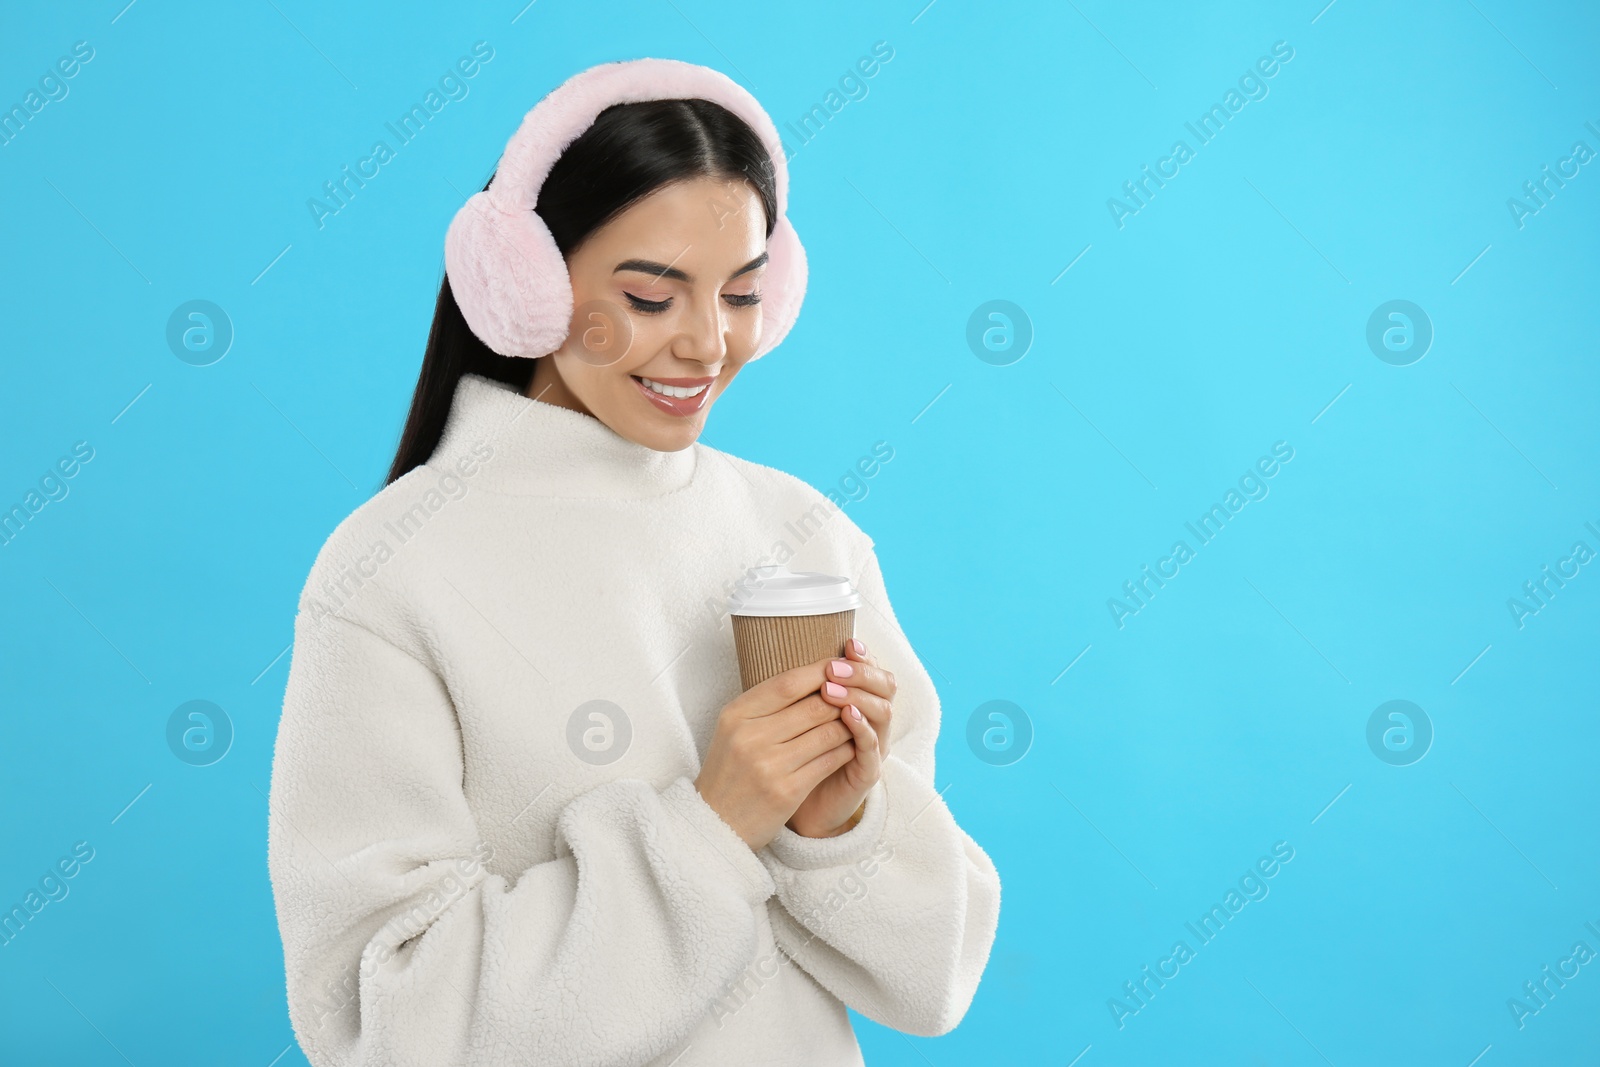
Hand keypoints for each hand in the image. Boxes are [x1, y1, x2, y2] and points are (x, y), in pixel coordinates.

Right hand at [694, 660, 857, 850]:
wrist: (713, 824)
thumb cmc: (729, 771)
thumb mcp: (733, 730)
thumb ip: (764, 705)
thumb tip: (810, 676)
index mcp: (735, 715)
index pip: (787, 683)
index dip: (819, 671)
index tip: (839, 666)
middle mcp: (750, 737)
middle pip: (813, 706)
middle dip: (841, 698)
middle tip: (856, 694)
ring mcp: (769, 765)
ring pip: (828, 732)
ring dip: (848, 724)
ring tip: (857, 719)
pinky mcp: (787, 791)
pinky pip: (829, 760)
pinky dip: (845, 750)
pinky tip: (851, 746)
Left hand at [786, 639, 896, 838]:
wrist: (800, 809)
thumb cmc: (795, 757)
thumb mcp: (795, 718)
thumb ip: (802, 690)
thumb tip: (784, 648)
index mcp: (858, 702)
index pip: (871, 670)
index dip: (862, 656)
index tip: (847, 643)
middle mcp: (871, 721)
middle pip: (885, 685)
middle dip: (861, 672)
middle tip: (834, 666)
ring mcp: (873, 746)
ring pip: (882, 712)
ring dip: (859, 696)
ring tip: (833, 689)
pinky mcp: (868, 773)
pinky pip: (872, 746)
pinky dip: (862, 728)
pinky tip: (847, 716)